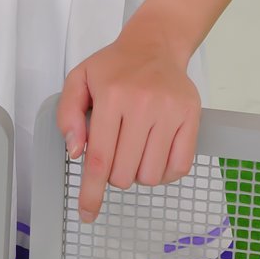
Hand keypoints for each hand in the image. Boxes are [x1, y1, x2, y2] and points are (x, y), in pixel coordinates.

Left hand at [56, 34, 199, 222]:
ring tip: (135, 150)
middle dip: (114, 175)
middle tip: (115, 152)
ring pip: (151, 175)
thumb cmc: (115, 66)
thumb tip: (76, 151)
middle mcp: (142, 103)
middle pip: (124, 173)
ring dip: (139, 174)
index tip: (88, 214)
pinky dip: (164, 173)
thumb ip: (67, 114)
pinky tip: (155, 156)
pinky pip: (179, 167)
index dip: (91, 192)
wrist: (155, 44)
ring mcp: (170, 111)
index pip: (99, 158)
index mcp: (111, 95)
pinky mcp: (191, 116)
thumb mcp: (79, 79)